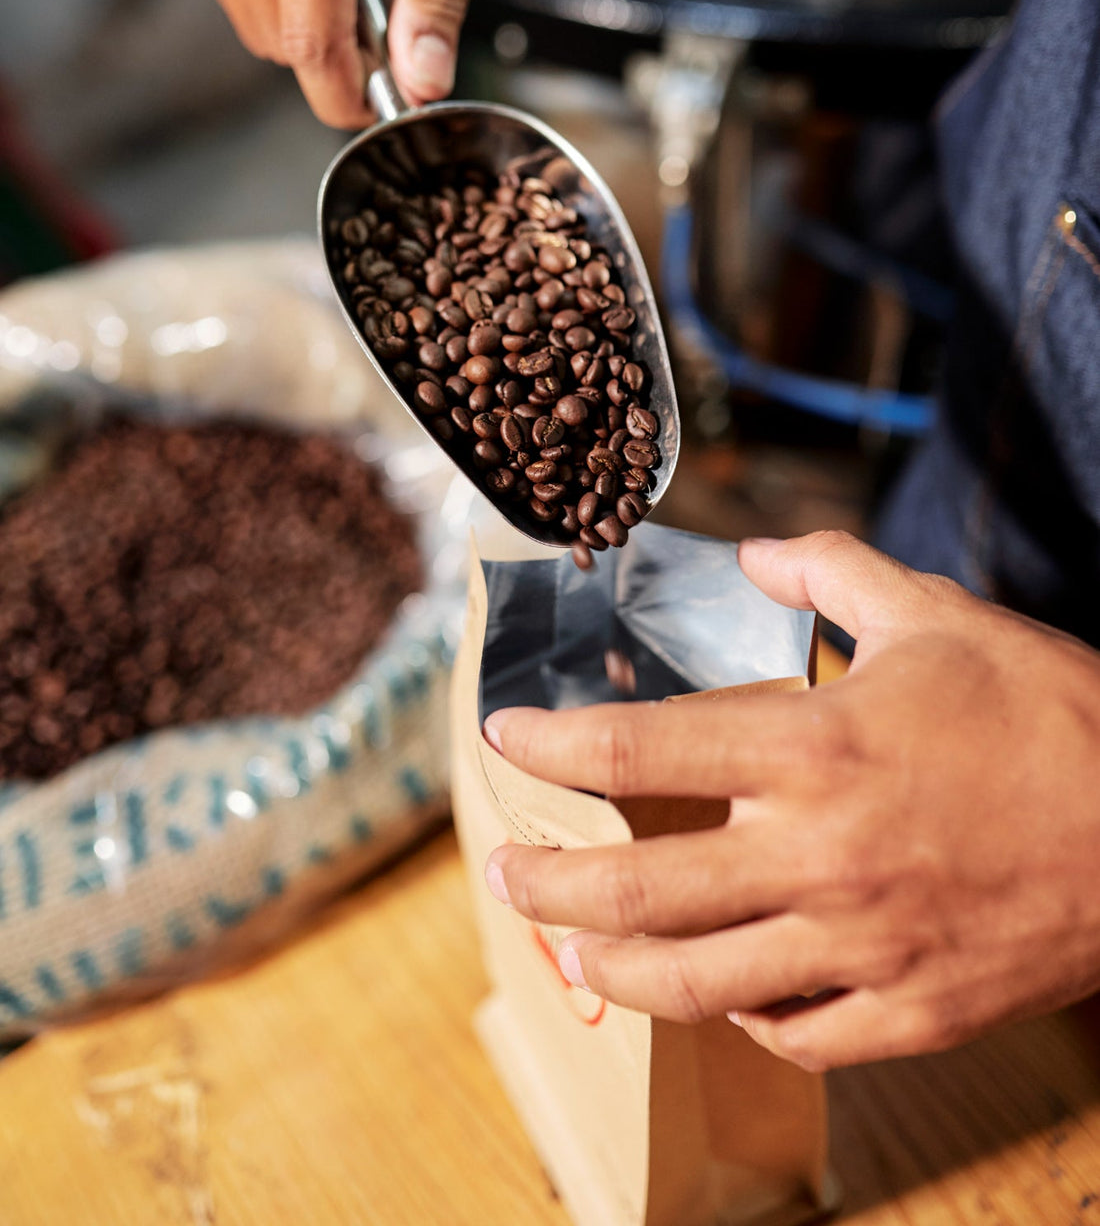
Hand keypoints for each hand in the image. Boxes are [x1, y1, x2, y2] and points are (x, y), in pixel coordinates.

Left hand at [482, 531, 1099, 1069]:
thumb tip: (754, 554)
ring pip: (692, 984)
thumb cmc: (1050, 712)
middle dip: (546, 882)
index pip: (636, 751)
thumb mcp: (936, 614)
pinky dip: (740, 1016)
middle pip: (634, 890)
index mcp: (814, 747)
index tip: (505, 741)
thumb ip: (830, 572)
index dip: (551, 745)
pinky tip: (722, 991)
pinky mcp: (909, 1011)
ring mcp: (860, 948)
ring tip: (575, 944)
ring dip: (612, 965)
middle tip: (506, 870)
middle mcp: (818, 856)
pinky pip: (792, 1036)